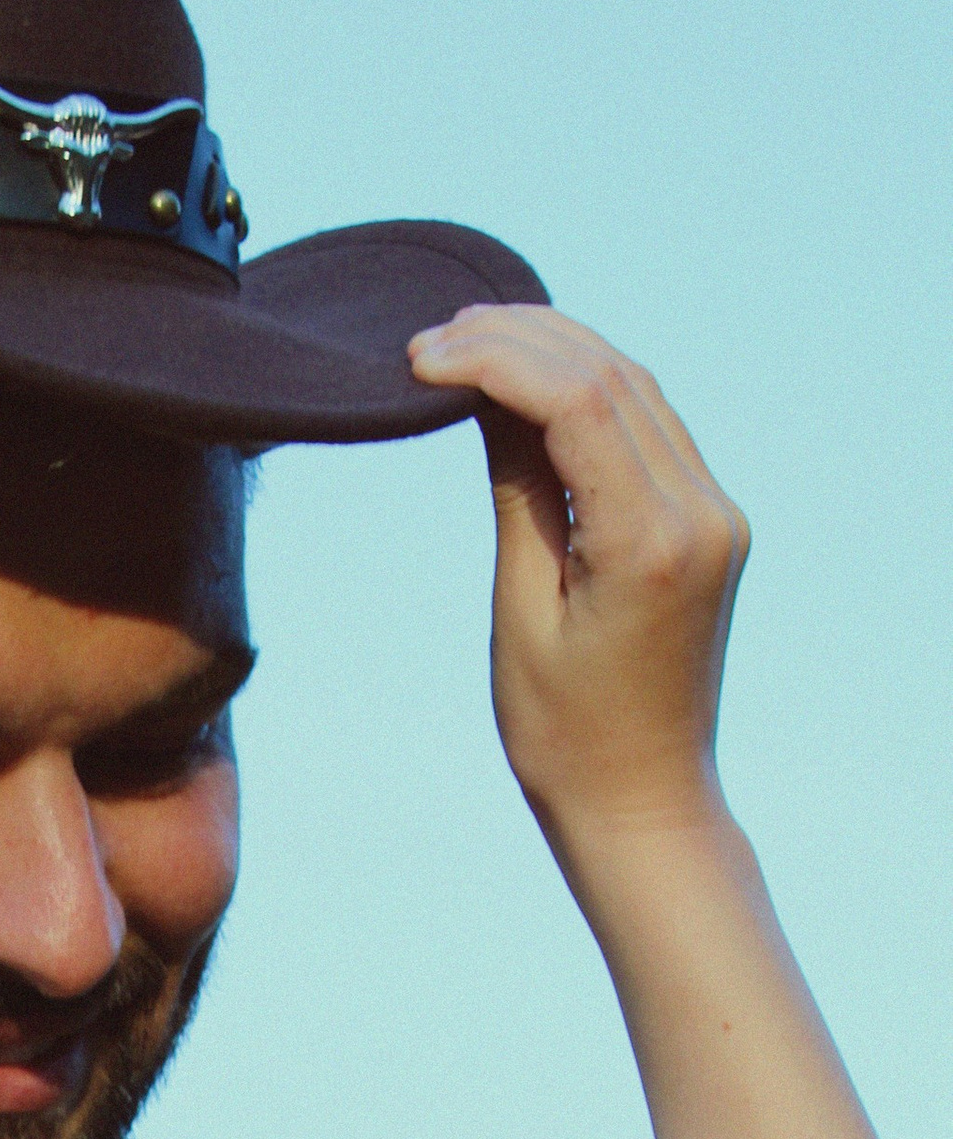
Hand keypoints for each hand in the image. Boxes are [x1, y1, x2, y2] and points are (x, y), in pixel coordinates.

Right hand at [408, 306, 749, 867]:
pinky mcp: (711, 521)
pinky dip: (590, 391)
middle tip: (436, 337)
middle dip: (521, 341)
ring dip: (556, 351)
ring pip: (636, 388)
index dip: (497, 361)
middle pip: (612, 375)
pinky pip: (651, 426)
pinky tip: (531, 383)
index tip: (423, 359)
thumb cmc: (565, 736)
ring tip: (472, 341)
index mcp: (652, 543)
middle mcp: (700, 514)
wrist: (643, 801)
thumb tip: (490, 398)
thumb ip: (518, 494)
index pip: (579, 400)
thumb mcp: (523, 613)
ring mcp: (716, 513)